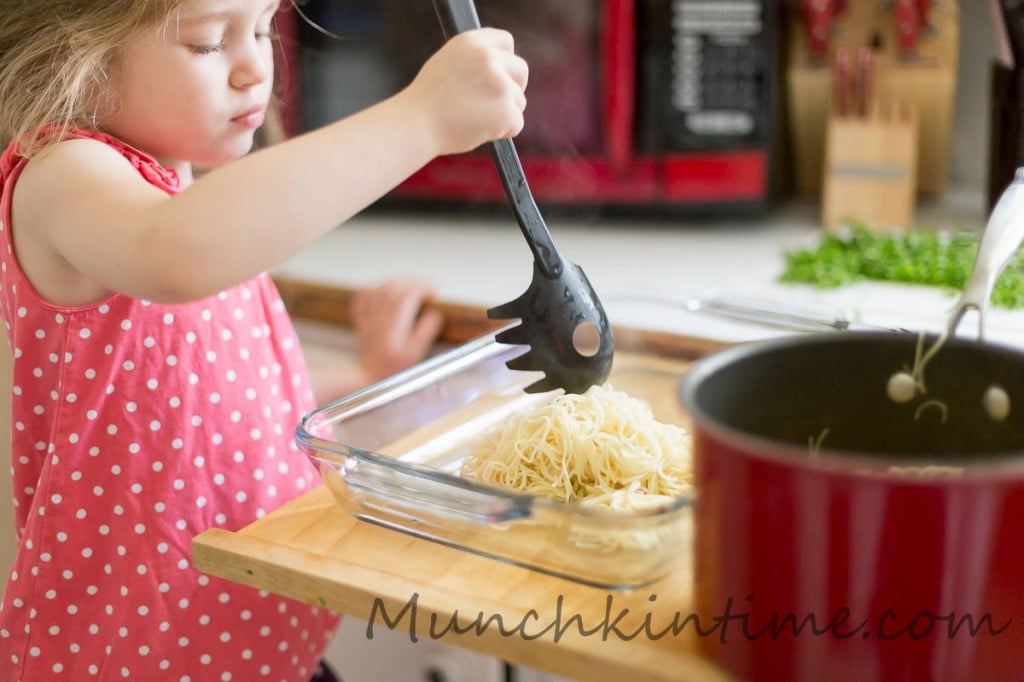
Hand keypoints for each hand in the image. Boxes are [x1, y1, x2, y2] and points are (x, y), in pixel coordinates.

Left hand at [351, 279, 444, 381]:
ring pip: (380, 288)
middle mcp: (381, 315)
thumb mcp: (415, 353)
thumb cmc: (393, 369)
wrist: (367, 380)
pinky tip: (380, 292)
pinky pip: (363, 299)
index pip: (410, 293)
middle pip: (396, 286)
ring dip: (397, 282)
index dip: (424, 288)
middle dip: (414, 283)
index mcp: (395, 321)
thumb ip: (426, 331)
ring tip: (410, 286)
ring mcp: (370, 318)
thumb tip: (434, 314)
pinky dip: (373, 290)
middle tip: (427, 289)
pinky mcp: (363, 323)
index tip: (436, 293)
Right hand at [402, 28, 528, 155]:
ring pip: (519, 101)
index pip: (506, 41)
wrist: (416, 124)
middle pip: (521, 70)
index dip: (505, 60)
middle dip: (514, 87)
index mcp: (473, 42)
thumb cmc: (427, 101)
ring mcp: (500, 85)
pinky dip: (503, 132)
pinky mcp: (506, 111)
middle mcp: (489, 58)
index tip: (501, 74)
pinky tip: (480, 131)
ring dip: (504, 113)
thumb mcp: (447, 61)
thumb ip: (475, 59)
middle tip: (496, 102)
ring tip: (475, 119)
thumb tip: (499, 68)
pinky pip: (516, 124)